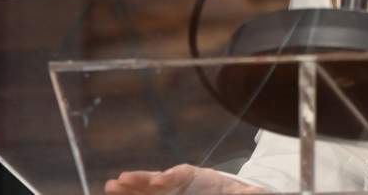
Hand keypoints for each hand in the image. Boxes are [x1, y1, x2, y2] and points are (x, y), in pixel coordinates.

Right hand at [105, 164, 263, 194]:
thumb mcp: (241, 191)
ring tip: (110, 186)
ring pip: (145, 189)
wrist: (219, 190)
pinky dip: (131, 194)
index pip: (181, 174)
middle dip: (140, 180)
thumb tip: (257, 192)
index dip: (170, 178)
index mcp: (196, 176)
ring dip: (129, 188)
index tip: (161, 181)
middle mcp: (177, 181)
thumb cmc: (229, 190)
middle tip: (121, 179)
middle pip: (157, 180)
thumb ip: (247, 192)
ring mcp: (166, 190)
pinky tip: (115, 192)